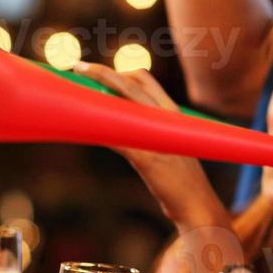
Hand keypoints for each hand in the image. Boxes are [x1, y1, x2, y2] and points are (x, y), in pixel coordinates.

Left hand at [71, 62, 226, 226]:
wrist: (197, 205)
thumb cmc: (181, 180)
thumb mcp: (169, 147)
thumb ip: (150, 132)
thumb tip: (121, 125)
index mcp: (171, 113)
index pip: (144, 79)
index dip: (118, 70)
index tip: (96, 69)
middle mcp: (165, 119)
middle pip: (130, 84)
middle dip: (101, 72)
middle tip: (77, 67)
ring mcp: (156, 138)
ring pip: (122, 106)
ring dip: (96, 97)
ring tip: (75, 93)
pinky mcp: (147, 159)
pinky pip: (117, 138)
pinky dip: (99, 129)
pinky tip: (81, 126)